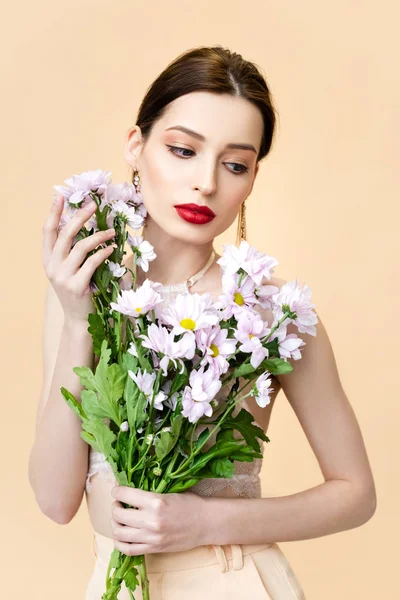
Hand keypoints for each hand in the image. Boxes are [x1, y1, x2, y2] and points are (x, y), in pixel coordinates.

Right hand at [42, 195, 115, 323]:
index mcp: (48, 260)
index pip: (47, 231)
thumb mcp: (70, 270)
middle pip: (65, 234)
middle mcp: (52, 267)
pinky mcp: (77, 286)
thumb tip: (86, 226)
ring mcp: (63, 277)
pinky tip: (112, 248)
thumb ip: (72, 252)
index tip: (60, 196)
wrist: (79, 320)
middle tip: (93, 205)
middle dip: (79, 216)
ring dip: (99, 236)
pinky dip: (103, 253)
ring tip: (111, 231)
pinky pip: (92, 263)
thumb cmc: (79, 292)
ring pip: (81, 247)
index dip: (53, 213)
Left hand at [110, 486, 206, 555]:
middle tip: (118, 503)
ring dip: (114, 523)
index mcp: (156, 502)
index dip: (117, 490)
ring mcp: (151, 537)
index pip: (125, 494)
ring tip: (119, 518)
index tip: (117, 490)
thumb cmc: (190, 504)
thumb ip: (149, 493)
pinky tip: (122, 534)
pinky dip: (120, 542)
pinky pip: (128, 549)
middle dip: (114, 506)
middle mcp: (151, 520)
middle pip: (119, 514)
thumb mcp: (169, 492)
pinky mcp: (153, 549)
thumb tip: (129, 488)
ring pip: (119, 533)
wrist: (206, 523)